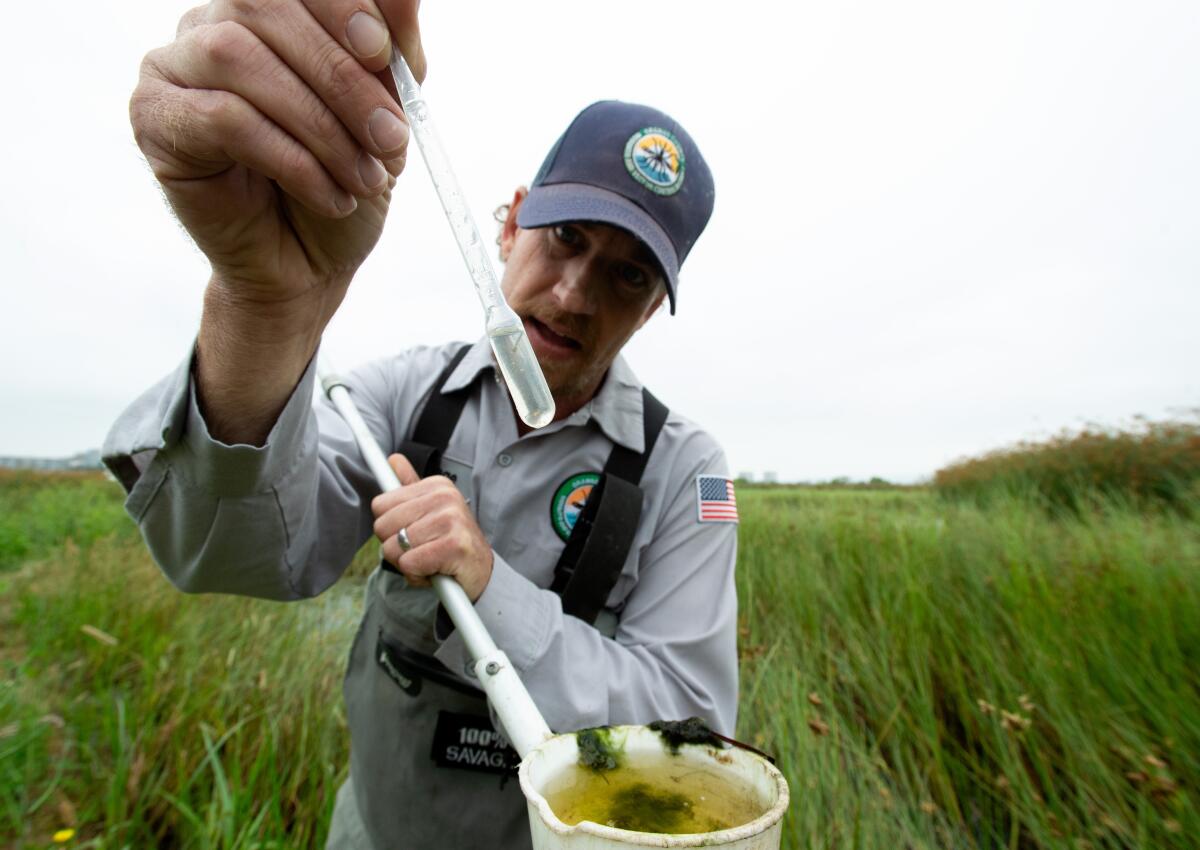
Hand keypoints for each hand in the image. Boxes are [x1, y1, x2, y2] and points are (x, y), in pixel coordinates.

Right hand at [130, 0, 425, 305]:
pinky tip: (327, 195)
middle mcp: (210, 25)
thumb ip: (394, 51)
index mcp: (265, 13)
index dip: (338, 5)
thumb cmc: (342, 182)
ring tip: (364, 178)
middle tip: (388, 136)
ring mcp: (171, 68)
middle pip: (262, 8)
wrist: (308, 268)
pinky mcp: (155, 120)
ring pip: (238, 59)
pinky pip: (222, 118)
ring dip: (318, 125)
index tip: (381, 52)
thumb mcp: (386, 114)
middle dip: (338, 75)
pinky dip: (290, 159)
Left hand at [372, 454, 494, 601]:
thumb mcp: (431, 511)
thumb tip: (393, 458)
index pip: (380, 505)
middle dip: (395, 546)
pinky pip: (409, 563)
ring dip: (407, 563)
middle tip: (420, 549)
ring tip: (429, 561)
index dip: (390, 527)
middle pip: (382, 526)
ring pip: (394, 548)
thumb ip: (410, 486)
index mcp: (437, 485)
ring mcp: (451, 520)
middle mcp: (445, 497)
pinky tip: (435, 570)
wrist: (481, 570)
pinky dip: (416, 575)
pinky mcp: (454, 545)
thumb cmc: (450, 541)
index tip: (413, 531)